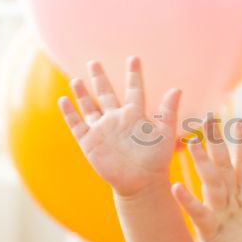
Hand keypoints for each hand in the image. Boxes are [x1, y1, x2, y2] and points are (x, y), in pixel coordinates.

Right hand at [58, 56, 180, 198]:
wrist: (141, 183)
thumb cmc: (156, 160)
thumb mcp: (165, 133)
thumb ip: (169, 111)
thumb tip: (178, 89)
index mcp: (135, 115)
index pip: (133, 90)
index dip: (133, 75)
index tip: (134, 58)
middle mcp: (117, 119)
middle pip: (105, 94)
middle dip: (99, 78)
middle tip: (94, 61)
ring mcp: (102, 130)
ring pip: (89, 107)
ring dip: (82, 93)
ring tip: (76, 79)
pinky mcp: (90, 142)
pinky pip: (77, 124)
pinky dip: (69, 113)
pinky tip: (63, 100)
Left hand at [171, 117, 241, 241]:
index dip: (240, 142)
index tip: (237, 122)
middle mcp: (236, 199)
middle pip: (225, 165)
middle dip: (217, 140)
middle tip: (208, 118)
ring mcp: (224, 212)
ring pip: (212, 181)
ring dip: (202, 161)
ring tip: (190, 143)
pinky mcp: (213, 228)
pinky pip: (198, 212)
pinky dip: (187, 200)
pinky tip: (176, 186)